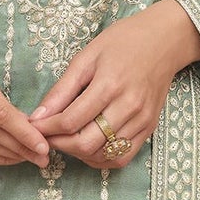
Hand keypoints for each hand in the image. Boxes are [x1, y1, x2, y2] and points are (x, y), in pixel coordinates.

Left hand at [28, 0, 199, 167]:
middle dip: (60, 144)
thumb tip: (39, 116)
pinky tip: (90, 146)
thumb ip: (62, 89)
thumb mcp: (86, 57)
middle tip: (49, 135)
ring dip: (79, 153)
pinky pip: (122, 157)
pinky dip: (101, 158)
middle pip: (86, 143)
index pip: (71, 120)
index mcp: (109, 84)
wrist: (164, 41)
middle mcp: (128, 106)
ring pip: (103, 155)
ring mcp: (141, 120)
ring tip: (68, 139)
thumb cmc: (122, 42)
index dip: (47, 128)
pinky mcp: (149, 128)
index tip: (34, 126)